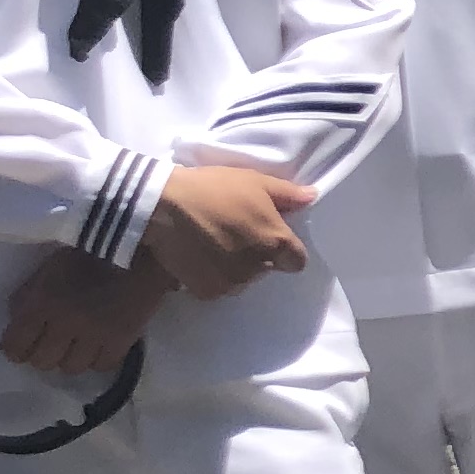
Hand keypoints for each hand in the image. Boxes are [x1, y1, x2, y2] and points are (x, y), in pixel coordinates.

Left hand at [1, 245, 167, 377]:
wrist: (137, 248)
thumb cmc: (87, 253)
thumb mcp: (47, 269)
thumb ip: (28, 296)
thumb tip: (18, 322)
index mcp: (42, 302)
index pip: (15, 345)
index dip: (16, 350)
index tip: (22, 348)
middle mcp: (65, 323)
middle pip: (42, 362)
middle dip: (43, 354)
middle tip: (52, 345)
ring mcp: (94, 335)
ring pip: (71, 368)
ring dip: (71, 358)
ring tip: (78, 346)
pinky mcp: (122, 340)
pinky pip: (102, 366)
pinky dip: (98, 359)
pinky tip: (100, 346)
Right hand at [143, 164, 317, 297]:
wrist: (162, 206)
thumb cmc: (213, 189)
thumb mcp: (254, 182)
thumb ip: (287, 194)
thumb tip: (312, 197)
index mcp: (276, 242)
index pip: (297, 261)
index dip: (287, 251)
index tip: (270, 237)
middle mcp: (258, 268)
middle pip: (267, 268)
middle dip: (258, 255)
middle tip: (236, 234)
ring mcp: (232, 282)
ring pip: (243, 279)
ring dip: (235, 267)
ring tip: (215, 244)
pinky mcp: (207, 291)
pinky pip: (218, 287)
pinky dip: (212, 276)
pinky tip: (200, 257)